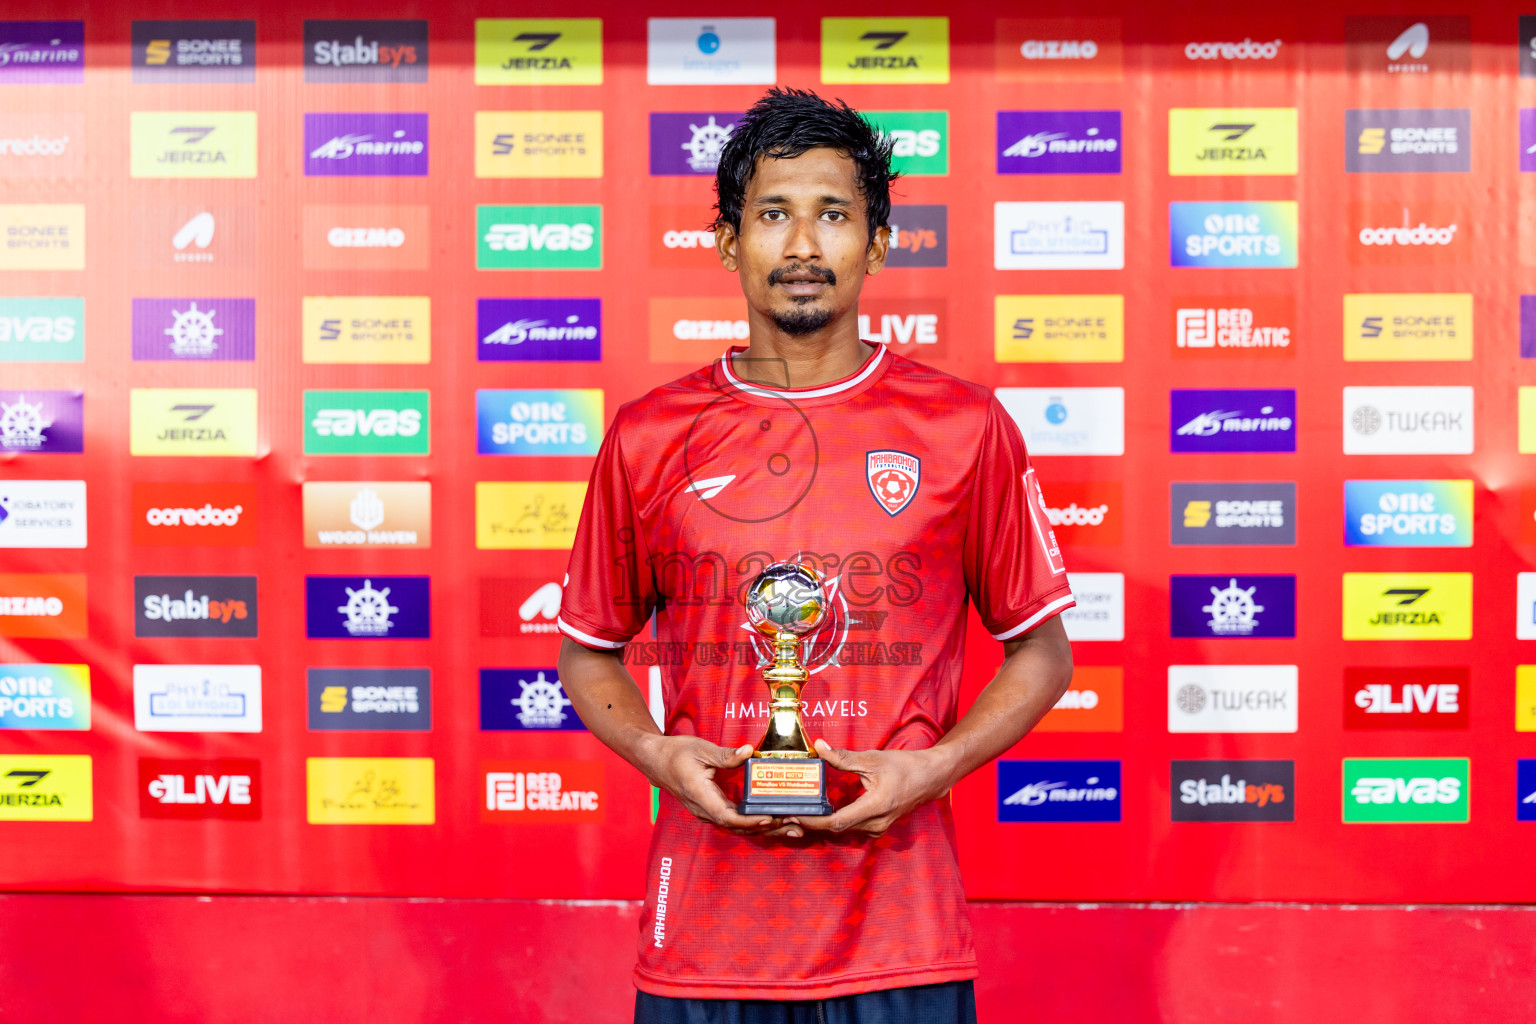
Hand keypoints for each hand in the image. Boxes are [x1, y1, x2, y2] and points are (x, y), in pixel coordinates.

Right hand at [640, 735, 803, 836]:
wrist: (655, 760)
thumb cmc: (676, 753)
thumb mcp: (701, 749)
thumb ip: (726, 755)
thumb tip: (748, 752)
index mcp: (700, 796)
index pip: (727, 817)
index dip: (749, 821)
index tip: (770, 817)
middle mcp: (704, 810)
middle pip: (737, 828)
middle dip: (766, 828)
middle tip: (793, 825)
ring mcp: (707, 812)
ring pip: (737, 828)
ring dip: (763, 829)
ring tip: (790, 827)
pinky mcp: (711, 809)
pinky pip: (734, 821)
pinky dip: (753, 823)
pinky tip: (772, 820)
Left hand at [793, 739, 956, 836]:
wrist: (931, 778)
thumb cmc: (905, 766)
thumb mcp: (873, 759)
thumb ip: (843, 757)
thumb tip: (819, 747)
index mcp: (875, 806)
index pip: (838, 822)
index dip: (814, 822)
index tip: (795, 816)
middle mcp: (876, 823)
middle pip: (838, 829)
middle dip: (813, 822)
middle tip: (790, 812)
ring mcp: (878, 828)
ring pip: (845, 830)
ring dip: (823, 823)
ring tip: (802, 812)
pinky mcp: (878, 827)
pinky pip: (853, 828)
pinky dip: (836, 822)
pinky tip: (823, 812)